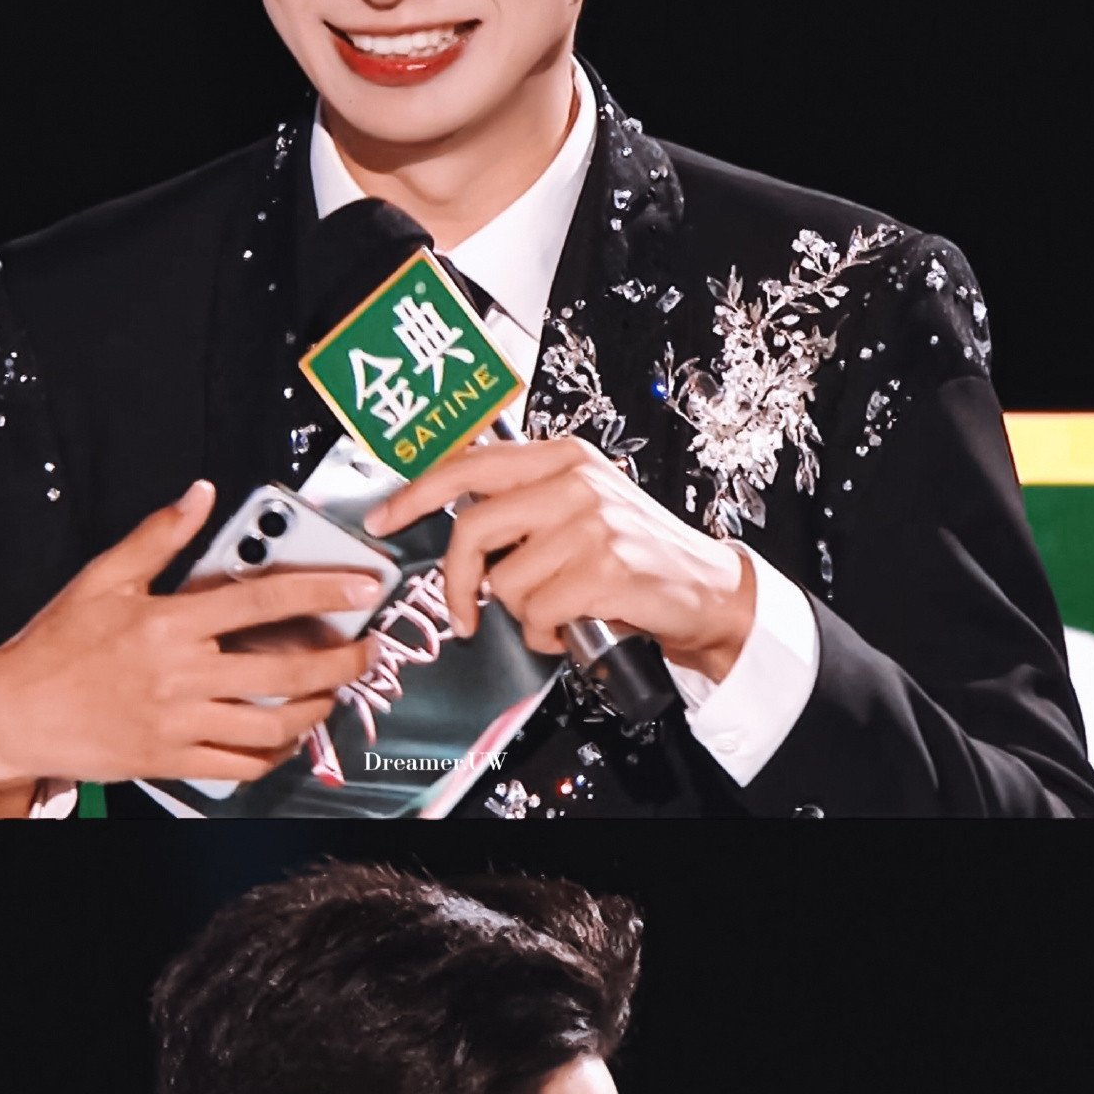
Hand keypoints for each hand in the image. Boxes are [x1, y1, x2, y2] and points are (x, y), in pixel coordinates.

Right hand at [0, 480, 385, 811]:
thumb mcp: (102, 578)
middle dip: (340, 661)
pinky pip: (240, 764)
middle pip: (283, 672)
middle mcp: (180, 676)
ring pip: (271, 725)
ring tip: (330, 690)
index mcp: (167, 624)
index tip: (363, 586)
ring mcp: (178, 724)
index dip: (320, 591)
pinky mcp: (172, 761)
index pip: (260, 603)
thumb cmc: (56, 646)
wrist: (15, 714)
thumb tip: (200, 494)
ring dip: (315, 708)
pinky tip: (287, 736)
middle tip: (366, 650)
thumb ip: (158, 536)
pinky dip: (274, 754)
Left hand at [363, 437, 755, 680]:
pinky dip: (546, 636)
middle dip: (458, 583)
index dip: (417, 493)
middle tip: (463, 614)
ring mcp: (592, 524)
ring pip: (506, 584)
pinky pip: (536, 614)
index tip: (385, 518)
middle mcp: (575, 482)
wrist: (709, 590)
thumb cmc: (639, 554)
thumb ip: (527, 501)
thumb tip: (456, 518)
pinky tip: (573, 627)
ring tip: (559, 611)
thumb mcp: (584, 505)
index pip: (471, 465)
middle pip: (473, 530)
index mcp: (563, 458)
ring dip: (524, 615)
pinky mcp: (604, 569)